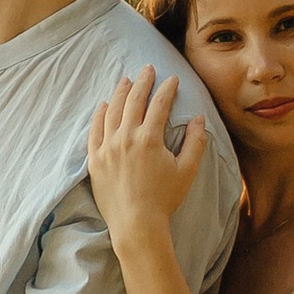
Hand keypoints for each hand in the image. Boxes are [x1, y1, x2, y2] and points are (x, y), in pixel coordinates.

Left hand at [87, 67, 208, 256]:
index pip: (159, 104)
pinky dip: (99, 115)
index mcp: (150, 138)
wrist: (136, 224)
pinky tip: (103, 105)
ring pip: (112, 111)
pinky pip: (95, 130)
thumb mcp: (187, 171)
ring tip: (126, 81)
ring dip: (120, 93)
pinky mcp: (95, 159)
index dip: (167, 89)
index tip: (172, 79)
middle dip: (142, 82)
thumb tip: (199, 119)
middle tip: (147, 69)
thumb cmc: (164, 199)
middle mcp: (126, 137)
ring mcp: (108, 147)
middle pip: (134, 101)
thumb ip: (195, 142)